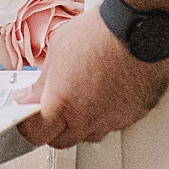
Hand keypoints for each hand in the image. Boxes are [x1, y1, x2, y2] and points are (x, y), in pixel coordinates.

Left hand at [13, 7, 168, 147]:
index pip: (36, 134)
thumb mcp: (57, 50)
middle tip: (53, 109)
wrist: (139, 27)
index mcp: (62, 104)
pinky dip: (107, 114)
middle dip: (54, 129)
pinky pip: (115, 123)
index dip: (29, 127)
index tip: (29, 118)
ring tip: (82, 97)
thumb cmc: (99, 32)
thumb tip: (31, 96)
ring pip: (90, 134)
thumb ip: (43, 82)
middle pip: (63, 140)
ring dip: (81, 123)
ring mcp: (112, 120)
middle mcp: (87, 119)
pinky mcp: (134, 115)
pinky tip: (106, 93)